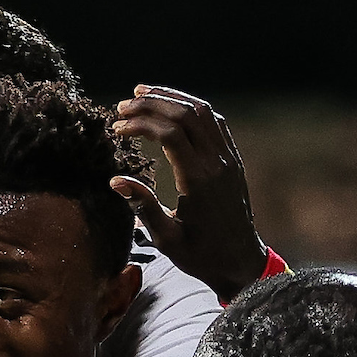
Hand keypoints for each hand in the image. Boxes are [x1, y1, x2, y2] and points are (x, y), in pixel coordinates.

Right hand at [111, 86, 268, 302]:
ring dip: (172, 98)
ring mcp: (228, 158)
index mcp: (198, 181)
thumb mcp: (167, 239)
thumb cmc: (201, 256)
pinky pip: (215, 122)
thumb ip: (143, 206)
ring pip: (202, 111)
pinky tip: (174, 107)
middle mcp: (216, 163)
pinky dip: (192, 108)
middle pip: (184, 114)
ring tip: (144, 93)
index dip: (140, 123)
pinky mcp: (233, 160)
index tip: (118, 128)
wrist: (240, 263)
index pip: (169, 133)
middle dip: (151, 103)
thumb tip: (115, 181)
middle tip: (124, 106)